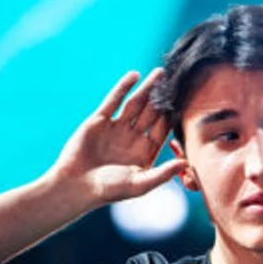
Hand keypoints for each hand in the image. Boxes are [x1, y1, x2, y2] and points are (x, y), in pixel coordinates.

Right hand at [49, 69, 186, 203]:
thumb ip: (163, 174)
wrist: (75, 186)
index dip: (173, 115)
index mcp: (144, 152)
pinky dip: (123, 87)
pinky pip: (113, 100)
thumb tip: (186, 164)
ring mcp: (116, 128)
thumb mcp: (140, 184)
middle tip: (176, 79)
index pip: (163, 129)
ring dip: (147, 88)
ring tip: (160, 73)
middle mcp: (132, 138)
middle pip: (151, 112)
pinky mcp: (99, 120)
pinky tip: (134, 75)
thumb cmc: (108, 190)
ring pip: (135, 103)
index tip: (187, 100)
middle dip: (162, 97)